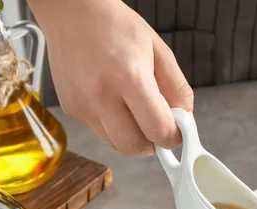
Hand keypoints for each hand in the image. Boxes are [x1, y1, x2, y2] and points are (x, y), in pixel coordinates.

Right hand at [28, 0, 192, 154]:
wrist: (72, 12)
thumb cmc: (117, 27)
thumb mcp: (160, 52)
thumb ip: (177, 89)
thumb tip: (185, 121)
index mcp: (129, 77)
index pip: (158, 129)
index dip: (173, 136)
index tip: (177, 131)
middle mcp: (101, 94)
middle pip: (134, 147)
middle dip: (152, 143)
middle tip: (156, 126)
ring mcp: (82, 105)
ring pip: (116, 144)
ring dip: (133, 136)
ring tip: (134, 109)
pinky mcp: (71, 109)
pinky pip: (101, 133)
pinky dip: (114, 126)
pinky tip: (113, 101)